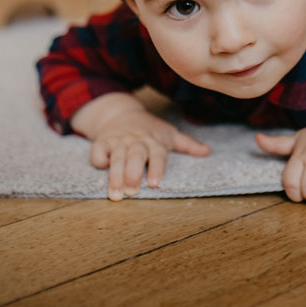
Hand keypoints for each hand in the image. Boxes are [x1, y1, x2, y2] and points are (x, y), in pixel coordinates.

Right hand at [71, 94, 210, 200]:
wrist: (121, 112)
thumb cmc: (149, 129)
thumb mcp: (169, 134)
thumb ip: (187, 145)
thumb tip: (207, 151)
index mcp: (154, 141)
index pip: (157, 155)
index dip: (156, 169)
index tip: (155, 184)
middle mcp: (136, 140)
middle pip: (135, 155)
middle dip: (133, 174)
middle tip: (132, 191)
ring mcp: (118, 141)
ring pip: (116, 156)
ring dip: (114, 175)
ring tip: (115, 194)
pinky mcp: (102, 141)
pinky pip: (98, 151)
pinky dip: (98, 159)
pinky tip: (101, 169)